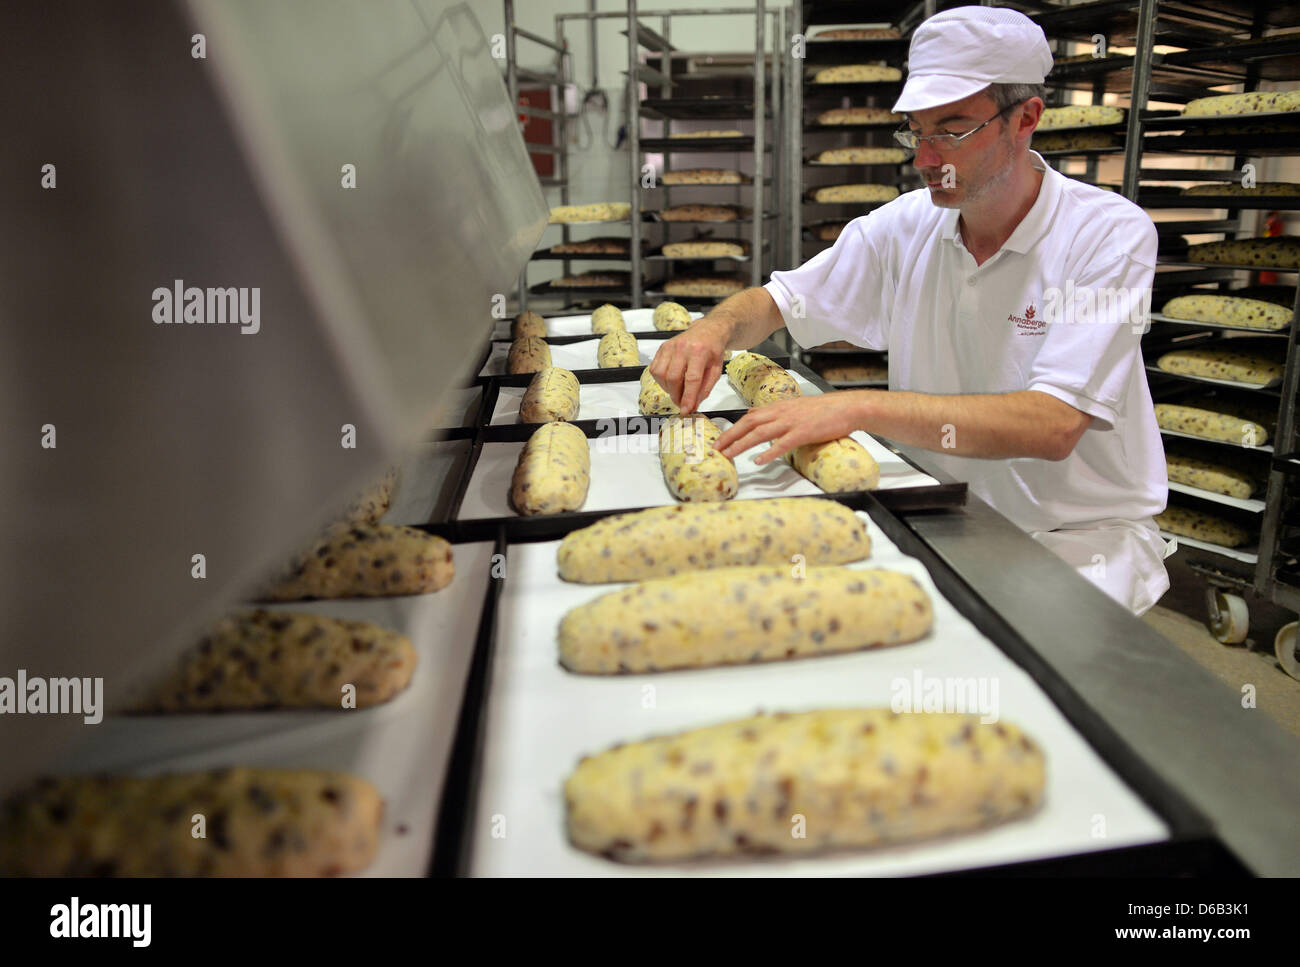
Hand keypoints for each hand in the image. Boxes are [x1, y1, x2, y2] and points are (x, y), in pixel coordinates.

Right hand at [647, 317, 728, 413]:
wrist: (708, 330)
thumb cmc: (713, 349)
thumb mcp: (716, 370)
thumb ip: (705, 389)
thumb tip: (692, 405)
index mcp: (699, 351)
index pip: (691, 379)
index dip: (687, 398)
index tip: (686, 410)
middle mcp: (682, 347)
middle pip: (673, 378)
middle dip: (676, 396)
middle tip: (682, 404)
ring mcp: (670, 346)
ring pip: (661, 375)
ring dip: (668, 389)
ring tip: (677, 391)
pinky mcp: (662, 348)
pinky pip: (655, 369)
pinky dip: (661, 380)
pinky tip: (670, 381)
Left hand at [715, 392, 867, 464]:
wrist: (847, 407)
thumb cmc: (825, 410)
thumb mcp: (796, 408)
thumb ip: (778, 414)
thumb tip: (759, 419)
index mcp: (779, 407)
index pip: (750, 416)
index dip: (733, 427)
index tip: (721, 438)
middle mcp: (781, 413)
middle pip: (748, 423)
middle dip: (730, 436)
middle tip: (716, 448)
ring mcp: (792, 422)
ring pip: (760, 433)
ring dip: (741, 444)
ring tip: (728, 455)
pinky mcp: (804, 432)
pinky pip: (782, 444)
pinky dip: (769, 453)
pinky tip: (758, 461)